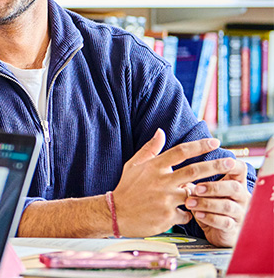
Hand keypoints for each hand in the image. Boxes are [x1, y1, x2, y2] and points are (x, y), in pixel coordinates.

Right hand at [112, 129, 230, 236]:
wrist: (116, 214)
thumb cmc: (127, 188)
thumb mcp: (134, 165)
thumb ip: (150, 148)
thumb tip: (161, 131)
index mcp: (154, 167)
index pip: (180, 152)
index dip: (199, 145)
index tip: (215, 141)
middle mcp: (161, 181)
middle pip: (194, 171)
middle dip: (215, 165)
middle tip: (231, 162)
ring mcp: (165, 199)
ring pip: (195, 194)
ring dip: (205, 193)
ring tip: (216, 192)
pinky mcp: (168, 216)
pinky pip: (188, 214)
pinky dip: (190, 212)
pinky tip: (187, 212)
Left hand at [186, 157, 250, 246]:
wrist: (217, 232)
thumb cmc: (210, 206)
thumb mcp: (204, 193)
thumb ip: (195, 184)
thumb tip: (178, 175)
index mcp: (236, 183)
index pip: (240, 169)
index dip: (231, 164)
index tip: (218, 162)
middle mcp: (241, 197)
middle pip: (234, 188)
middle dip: (213, 187)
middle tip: (196, 189)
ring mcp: (239, 213)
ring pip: (227, 206)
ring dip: (206, 203)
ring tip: (189, 202)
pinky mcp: (234, 227)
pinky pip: (224, 222)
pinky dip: (209, 217)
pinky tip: (197, 214)